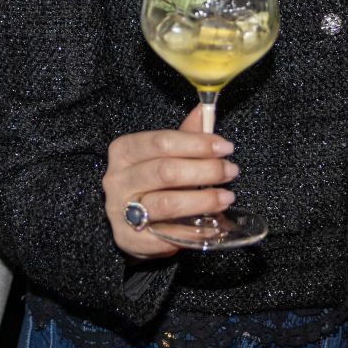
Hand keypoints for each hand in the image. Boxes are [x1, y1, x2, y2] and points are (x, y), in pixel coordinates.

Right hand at [102, 103, 238, 259]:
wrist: (126, 221)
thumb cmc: (149, 181)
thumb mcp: (162, 155)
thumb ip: (184, 135)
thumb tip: (204, 109)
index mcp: (124, 151)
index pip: (162, 142)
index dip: (197, 143)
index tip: (225, 147)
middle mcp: (117, 179)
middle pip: (165, 171)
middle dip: (205, 170)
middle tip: (231, 171)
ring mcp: (119, 210)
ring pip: (167, 203)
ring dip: (203, 200)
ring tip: (226, 197)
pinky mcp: (128, 238)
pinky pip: (167, 236)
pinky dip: (194, 232)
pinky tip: (213, 226)